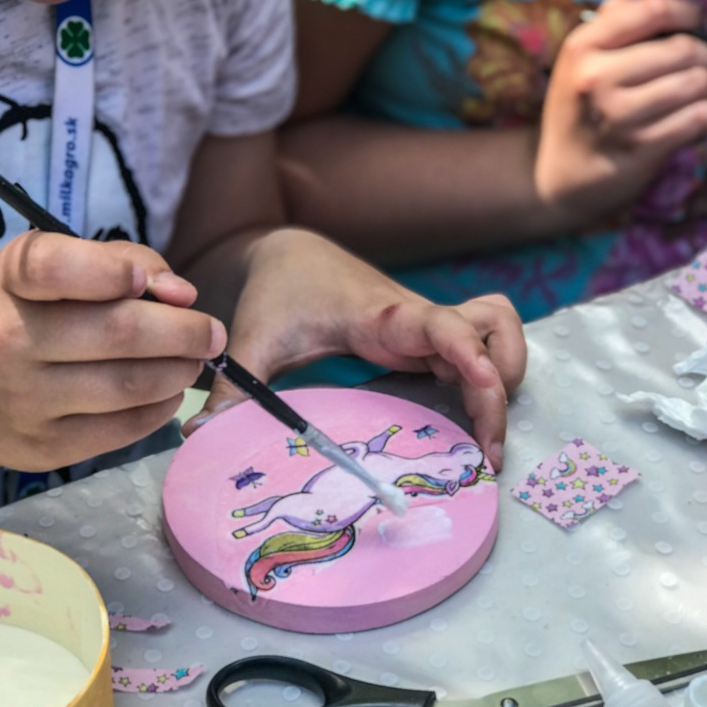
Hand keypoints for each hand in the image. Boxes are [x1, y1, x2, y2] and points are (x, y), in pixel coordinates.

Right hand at [0, 231, 225, 472]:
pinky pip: (125, 428)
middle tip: (212, 331)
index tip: (155, 282)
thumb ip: (119, 261)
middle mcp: (8, 340)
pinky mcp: (47, 447)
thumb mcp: (50, 267)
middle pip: (117, 332)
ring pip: (129, 385)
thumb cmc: (23, 314)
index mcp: (10, 281)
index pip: (57, 267)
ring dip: (179, 370)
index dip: (115, 271)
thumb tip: (181, 294)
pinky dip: (162, 406)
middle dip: (183, 330)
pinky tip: (168, 390)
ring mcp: (24, 400)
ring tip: (192, 359)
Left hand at [184, 229, 525, 468]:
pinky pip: (482, 353)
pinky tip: (468, 421)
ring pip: (501, 333)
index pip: (446, 324)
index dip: (473, 354)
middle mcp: (419, 318)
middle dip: (503, 386)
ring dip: (508, 374)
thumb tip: (198, 435)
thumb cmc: (280, 291)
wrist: (294, 254)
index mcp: (384, 315)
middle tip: (487, 452)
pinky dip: (490, 381)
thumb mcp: (253, 338)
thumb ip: (232, 387)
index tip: (488, 390)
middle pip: (494, 333)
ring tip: (485, 432)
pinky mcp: (430, 341)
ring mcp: (430, 328)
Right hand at [536, 0, 706, 223]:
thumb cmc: (579, 115)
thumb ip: (614, 27)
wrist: (561, 181)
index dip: (686, 12)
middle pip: (683, 48)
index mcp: (581, 48)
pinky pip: (701, 117)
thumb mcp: (578, 65)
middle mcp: (596, 78)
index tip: (696, 22)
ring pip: (697, 82)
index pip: (651, 11)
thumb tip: (665, 8)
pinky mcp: (642, 146)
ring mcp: (618, 115)